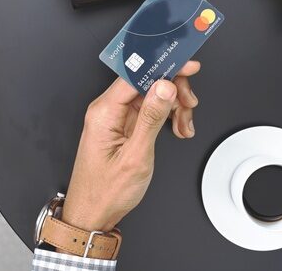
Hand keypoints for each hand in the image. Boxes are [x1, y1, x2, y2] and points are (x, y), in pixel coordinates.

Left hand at [61, 61, 199, 233]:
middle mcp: (107, 110)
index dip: (164, 67)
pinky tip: (176, 128)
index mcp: (104, 112)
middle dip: (173, 91)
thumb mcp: (135, 156)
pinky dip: (166, 117)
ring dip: (173, 106)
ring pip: (151, 96)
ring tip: (183, 125)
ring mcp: (115, 117)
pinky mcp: (122, 126)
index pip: (137, 74)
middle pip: (147, 82)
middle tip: (189, 106)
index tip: (187, 67)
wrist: (93, 214)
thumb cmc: (105, 191)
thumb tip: (164, 87)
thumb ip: (150, 118)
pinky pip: (148, 111)